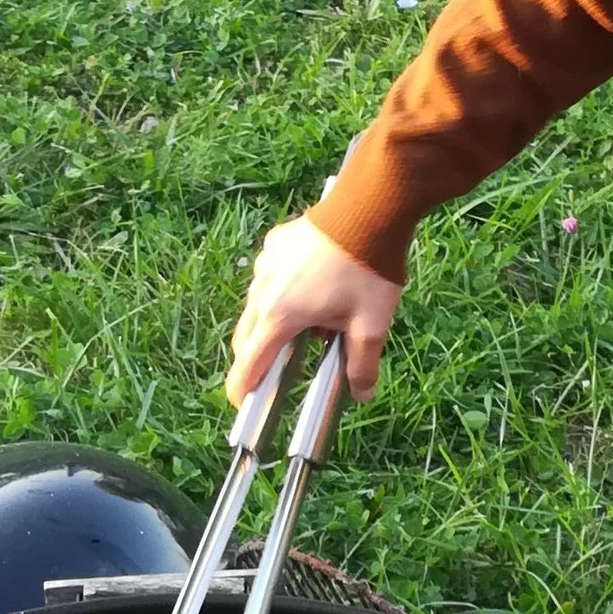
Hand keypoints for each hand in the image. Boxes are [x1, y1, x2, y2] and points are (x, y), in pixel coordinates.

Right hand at [227, 216, 400, 404]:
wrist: (368, 209)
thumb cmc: (368, 268)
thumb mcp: (370, 324)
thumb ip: (362, 364)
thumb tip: (361, 393)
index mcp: (280, 315)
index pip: (249, 363)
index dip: (242, 389)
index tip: (242, 404)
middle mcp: (263, 290)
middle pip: (247, 336)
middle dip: (259, 358)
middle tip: (281, 370)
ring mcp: (265, 264)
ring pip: (258, 306)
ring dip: (274, 323)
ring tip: (312, 326)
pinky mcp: (274, 244)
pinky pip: (269, 277)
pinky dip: (282, 292)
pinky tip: (312, 289)